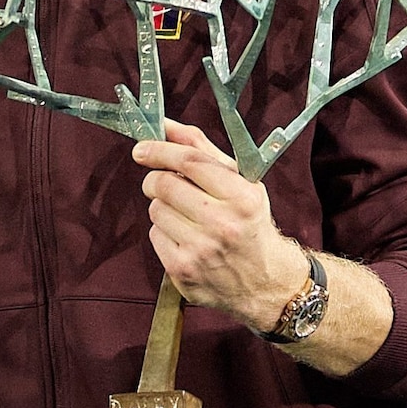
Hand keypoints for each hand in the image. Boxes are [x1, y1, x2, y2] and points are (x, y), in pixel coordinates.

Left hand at [132, 119, 307, 328]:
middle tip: (161, 182)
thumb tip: (164, 125)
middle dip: (155, 179)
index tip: (142, 148)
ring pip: (155, 210)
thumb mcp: (240, 183)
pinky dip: (164, 232)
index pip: (190, 162)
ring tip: (186, 216)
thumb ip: (201, 150)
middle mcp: (223, 224)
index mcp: (242, 198)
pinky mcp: (183, 270)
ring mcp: (201, 250)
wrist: (264, 282)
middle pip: (164, 185)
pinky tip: (185, 238)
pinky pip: (155, 235)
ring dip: (163, 207)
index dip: (160, 150)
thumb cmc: (248, 223)